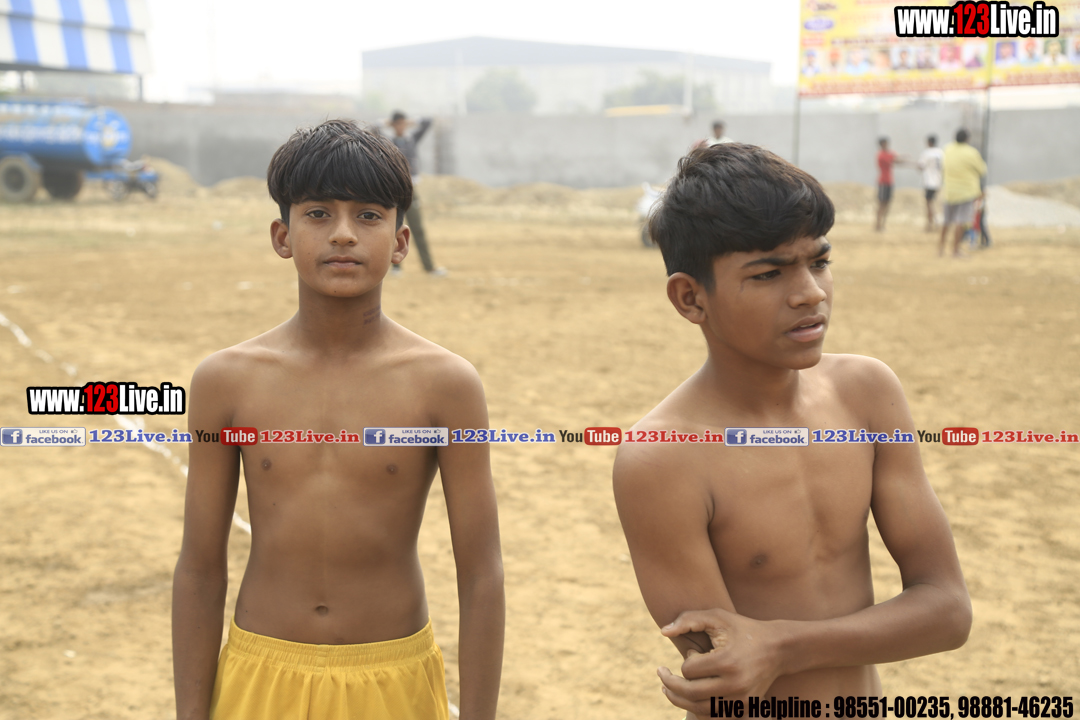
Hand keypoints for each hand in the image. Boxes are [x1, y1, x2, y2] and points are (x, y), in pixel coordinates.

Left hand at [656, 609, 784, 716]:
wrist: (778, 649)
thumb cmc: (743, 629)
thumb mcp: (717, 616)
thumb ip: (688, 619)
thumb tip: (663, 632)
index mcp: (727, 661)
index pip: (689, 669)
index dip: (685, 659)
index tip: (693, 651)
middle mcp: (735, 685)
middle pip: (691, 693)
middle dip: (670, 684)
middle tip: (661, 673)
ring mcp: (741, 700)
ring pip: (700, 709)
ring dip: (678, 700)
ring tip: (667, 689)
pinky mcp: (745, 709)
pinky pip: (714, 716)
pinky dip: (698, 709)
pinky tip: (689, 698)